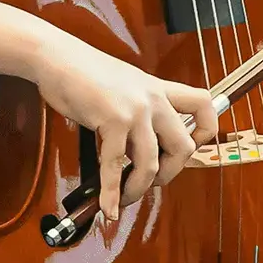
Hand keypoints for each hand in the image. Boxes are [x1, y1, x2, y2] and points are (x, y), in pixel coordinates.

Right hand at [29, 28, 220, 221]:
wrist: (57, 57)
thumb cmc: (84, 71)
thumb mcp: (125, 83)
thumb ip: (139, 108)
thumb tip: (138, 143)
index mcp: (158, 89)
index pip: (204, 105)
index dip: (204, 132)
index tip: (190, 147)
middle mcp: (153, 99)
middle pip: (183, 147)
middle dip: (169, 174)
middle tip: (151, 181)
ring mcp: (135, 110)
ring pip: (151, 164)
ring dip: (138, 189)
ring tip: (124, 198)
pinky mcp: (113, 120)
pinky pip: (115, 165)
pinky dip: (111, 193)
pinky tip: (107, 206)